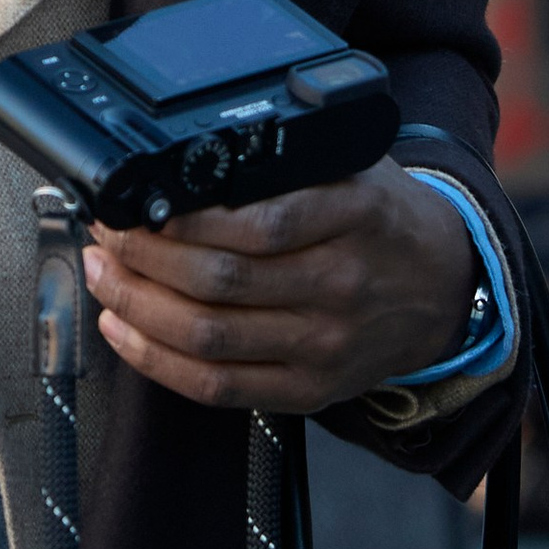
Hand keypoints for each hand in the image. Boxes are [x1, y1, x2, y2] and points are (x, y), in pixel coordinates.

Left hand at [82, 159, 474, 413]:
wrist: (445, 289)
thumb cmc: (383, 218)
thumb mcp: (354, 168)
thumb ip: (288, 164)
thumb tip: (187, 159)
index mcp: (355, 217)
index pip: (259, 224)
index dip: (183, 219)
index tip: (135, 202)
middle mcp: (341, 284)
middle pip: (221, 281)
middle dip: (143, 258)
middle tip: (105, 234)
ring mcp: (325, 345)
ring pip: (210, 336)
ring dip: (137, 306)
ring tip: (104, 275)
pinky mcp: (310, 389)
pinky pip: (219, 386)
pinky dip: (158, 361)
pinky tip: (124, 330)